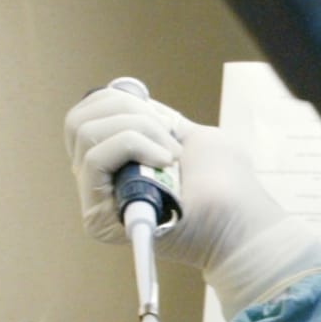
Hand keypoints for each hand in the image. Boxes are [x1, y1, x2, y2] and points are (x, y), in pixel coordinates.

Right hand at [64, 82, 320, 315]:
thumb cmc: (226, 183)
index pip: (86, 115)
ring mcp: (97, 200)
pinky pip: (95, 160)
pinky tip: (164, 164)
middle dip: (129, 112)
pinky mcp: (99, 217)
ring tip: (170, 155)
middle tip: (168, 137)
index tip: (159, 118)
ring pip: (86, 135)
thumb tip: (126, 101)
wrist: (240, 220)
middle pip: (80, 122)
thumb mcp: (189, 135)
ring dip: (137, 130)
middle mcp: (100, 182)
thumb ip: (155, 120)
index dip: (118, 101)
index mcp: (116, 162)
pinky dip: (132, 146)